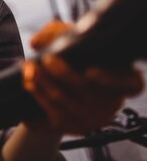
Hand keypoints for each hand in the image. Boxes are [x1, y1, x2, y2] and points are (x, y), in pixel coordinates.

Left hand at [22, 19, 144, 134]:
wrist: (58, 86)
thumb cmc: (73, 56)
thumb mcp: (71, 40)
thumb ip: (55, 33)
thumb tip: (36, 42)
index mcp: (124, 79)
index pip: (131, 84)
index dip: (112, 80)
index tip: (90, 72)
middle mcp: (113, 103)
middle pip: (88, 91)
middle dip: (63, 74)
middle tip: (46, 59)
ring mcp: (94, 118)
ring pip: (65, 100)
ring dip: (44, 83)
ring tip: (30, 68)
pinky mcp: (74, 127)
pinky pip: (54, 113)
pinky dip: (39, 96)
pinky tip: (29, 83)